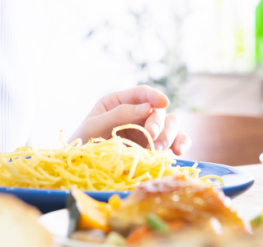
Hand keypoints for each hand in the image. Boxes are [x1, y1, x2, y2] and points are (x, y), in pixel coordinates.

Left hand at [70, 86, 190, 155]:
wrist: (81, 169)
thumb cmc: (81, 144)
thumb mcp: (93, 127)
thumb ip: (118, 115)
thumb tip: (147, 107)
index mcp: (119, 102)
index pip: (141, 93)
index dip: (154, 95)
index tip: (163, 102)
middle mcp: (136, 114)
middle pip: (159, 111)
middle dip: (158, 123)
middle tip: (151, 138)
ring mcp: (147, 131)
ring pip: (171, 125)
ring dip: (169, 135)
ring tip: (157, 150)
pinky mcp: (154, 148)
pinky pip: (174, 142)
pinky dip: (181, 143)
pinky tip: (179, 151)